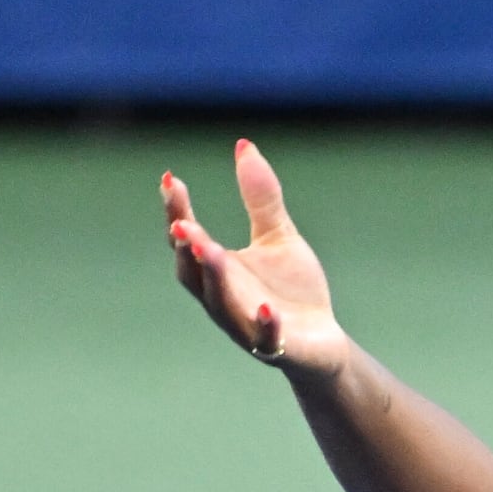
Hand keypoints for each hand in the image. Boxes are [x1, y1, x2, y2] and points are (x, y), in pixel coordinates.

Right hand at [162, 139, 350, 374]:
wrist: (322, 342)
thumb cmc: (292, 289)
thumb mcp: (278, 236)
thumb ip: (261, 198)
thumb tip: (244, 145)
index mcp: (218, 269)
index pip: (188, 238)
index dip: (177, 211)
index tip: (170, 179)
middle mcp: (222, 297)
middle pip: (193, 273)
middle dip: (186, 247)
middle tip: (182, 223)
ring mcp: (245, 325)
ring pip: (220, 303)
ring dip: (213, 276)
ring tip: (209, 249)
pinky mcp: (276, 346)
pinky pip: (266, 339)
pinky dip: (265, 325)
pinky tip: (269, 309)